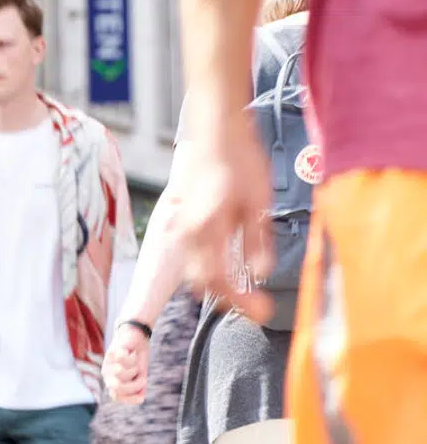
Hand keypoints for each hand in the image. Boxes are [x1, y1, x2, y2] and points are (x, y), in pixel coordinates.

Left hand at [103, 323, 150, 404]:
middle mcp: (106, 375)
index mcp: (112, 382)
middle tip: (139, 372)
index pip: (117, 397)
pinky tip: (130, 352)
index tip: (141, 390)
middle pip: (119, 388)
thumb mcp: (141, 375)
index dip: (131, 397)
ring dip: (134, 367)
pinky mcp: (110, 353)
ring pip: (122, 374)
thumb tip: (139, 398)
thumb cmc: (137, 357)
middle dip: (136, 383)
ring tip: (133, 359)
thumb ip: (139, 388)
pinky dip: (132, 357)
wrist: (136, 335)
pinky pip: (124, 361)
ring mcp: (106, 364)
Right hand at [172, 118, 273, 322]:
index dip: (241, 302)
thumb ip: (257, 242)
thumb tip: (260, 275)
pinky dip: (209, 268)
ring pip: (194, 271)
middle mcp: (187, 233)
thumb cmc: (241, 160)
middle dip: (229, 298)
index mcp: (207, 230)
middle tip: (257, 306)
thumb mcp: (259, 203)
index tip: (263, 312)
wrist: (216, 130)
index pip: (218, 281)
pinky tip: (229, 266)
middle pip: (202, 282)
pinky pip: (192, 256)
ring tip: (245, 290)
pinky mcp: (181, 220)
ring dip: (218, 284)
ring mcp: (180, 227)